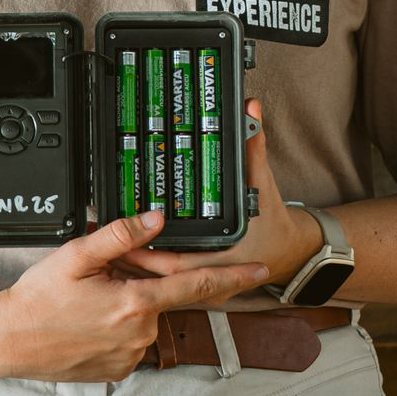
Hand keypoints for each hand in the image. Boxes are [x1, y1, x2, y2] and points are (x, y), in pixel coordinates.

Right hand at [0, 210, 272, 383]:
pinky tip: (88, 318)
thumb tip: (156, 219)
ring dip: (129, 303)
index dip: (233, 276)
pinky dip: (118, 324)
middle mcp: (140, 333)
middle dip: (144, 279)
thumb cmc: (38, 298)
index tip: (261, 270)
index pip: (197, 284)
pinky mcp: (118, 370)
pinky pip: (131, 338)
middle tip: (105, 273)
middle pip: (162, 296)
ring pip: (145, 317)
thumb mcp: (76, 256)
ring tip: (87, 298)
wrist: (9, 341)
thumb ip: (121, 236)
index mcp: (135, 303)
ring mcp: (130, 355)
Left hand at [122, 98, 319, 290]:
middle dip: (132, 260)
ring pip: (163, 283)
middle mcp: (213, 276)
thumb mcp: (263, 182)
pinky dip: (152, 270)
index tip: (124, 238)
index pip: (176, 263)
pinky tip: (132, 257)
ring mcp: (207, 284)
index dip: (146, 254)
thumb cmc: (275, 224)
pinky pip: (171, 282)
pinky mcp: (202, 283)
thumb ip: (254, 147)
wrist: (290, 252)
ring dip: (138, 268)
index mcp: (224, 257)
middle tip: (106, 242)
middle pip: (161, 276)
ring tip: (109, 252)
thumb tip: (250, 111)